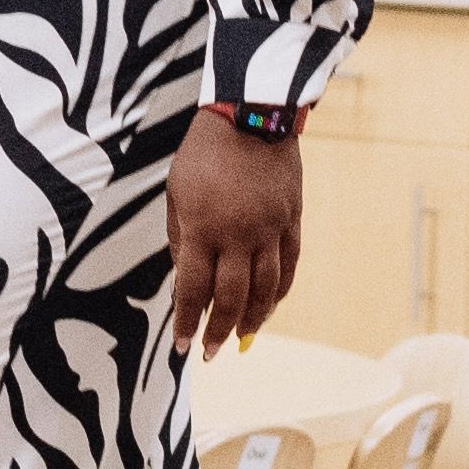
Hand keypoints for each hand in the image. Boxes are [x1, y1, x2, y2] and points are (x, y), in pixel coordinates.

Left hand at [165, 108, 298, 352]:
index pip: (194, 289)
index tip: (184, 346)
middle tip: (211, 353)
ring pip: (265, 289)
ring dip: (251, 320)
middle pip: (231, 297)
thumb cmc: (203, 153)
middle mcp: (239, 234)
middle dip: (219, 331)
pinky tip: (268, 307)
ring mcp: (270, 228)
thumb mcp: (177, 194)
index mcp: (203, 227)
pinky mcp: (291, 220)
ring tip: (240, 339)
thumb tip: (187, 282)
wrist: (251, 115)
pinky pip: (288, 266)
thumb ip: (182, 240)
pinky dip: (278, 292)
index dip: (188, 322)